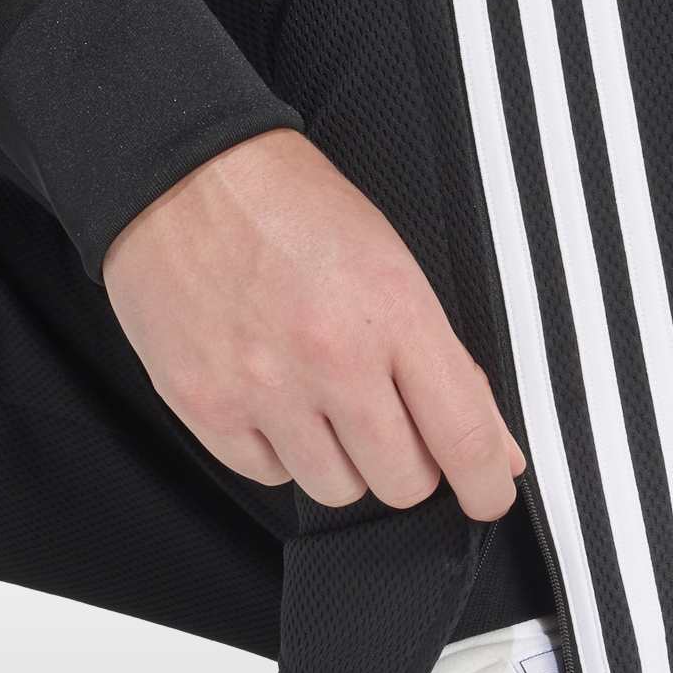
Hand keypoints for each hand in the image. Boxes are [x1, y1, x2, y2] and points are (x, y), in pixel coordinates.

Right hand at [103, 128, 525, 518]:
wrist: (181, 178)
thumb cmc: (290, 209)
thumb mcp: (392, 263)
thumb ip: (446, 360)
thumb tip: (491, 446)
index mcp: (392, 314)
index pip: (462, 434)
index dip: (486, 484)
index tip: (488, 494)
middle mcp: (331, 359)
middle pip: (403, 482)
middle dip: (409, 463)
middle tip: (391, 424)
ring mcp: (265, 389)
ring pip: (337, 489)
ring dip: (343, 461)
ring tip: (322, 401)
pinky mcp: (207, 407)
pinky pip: (270, 476)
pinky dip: (281, 452)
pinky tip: (275, 399)